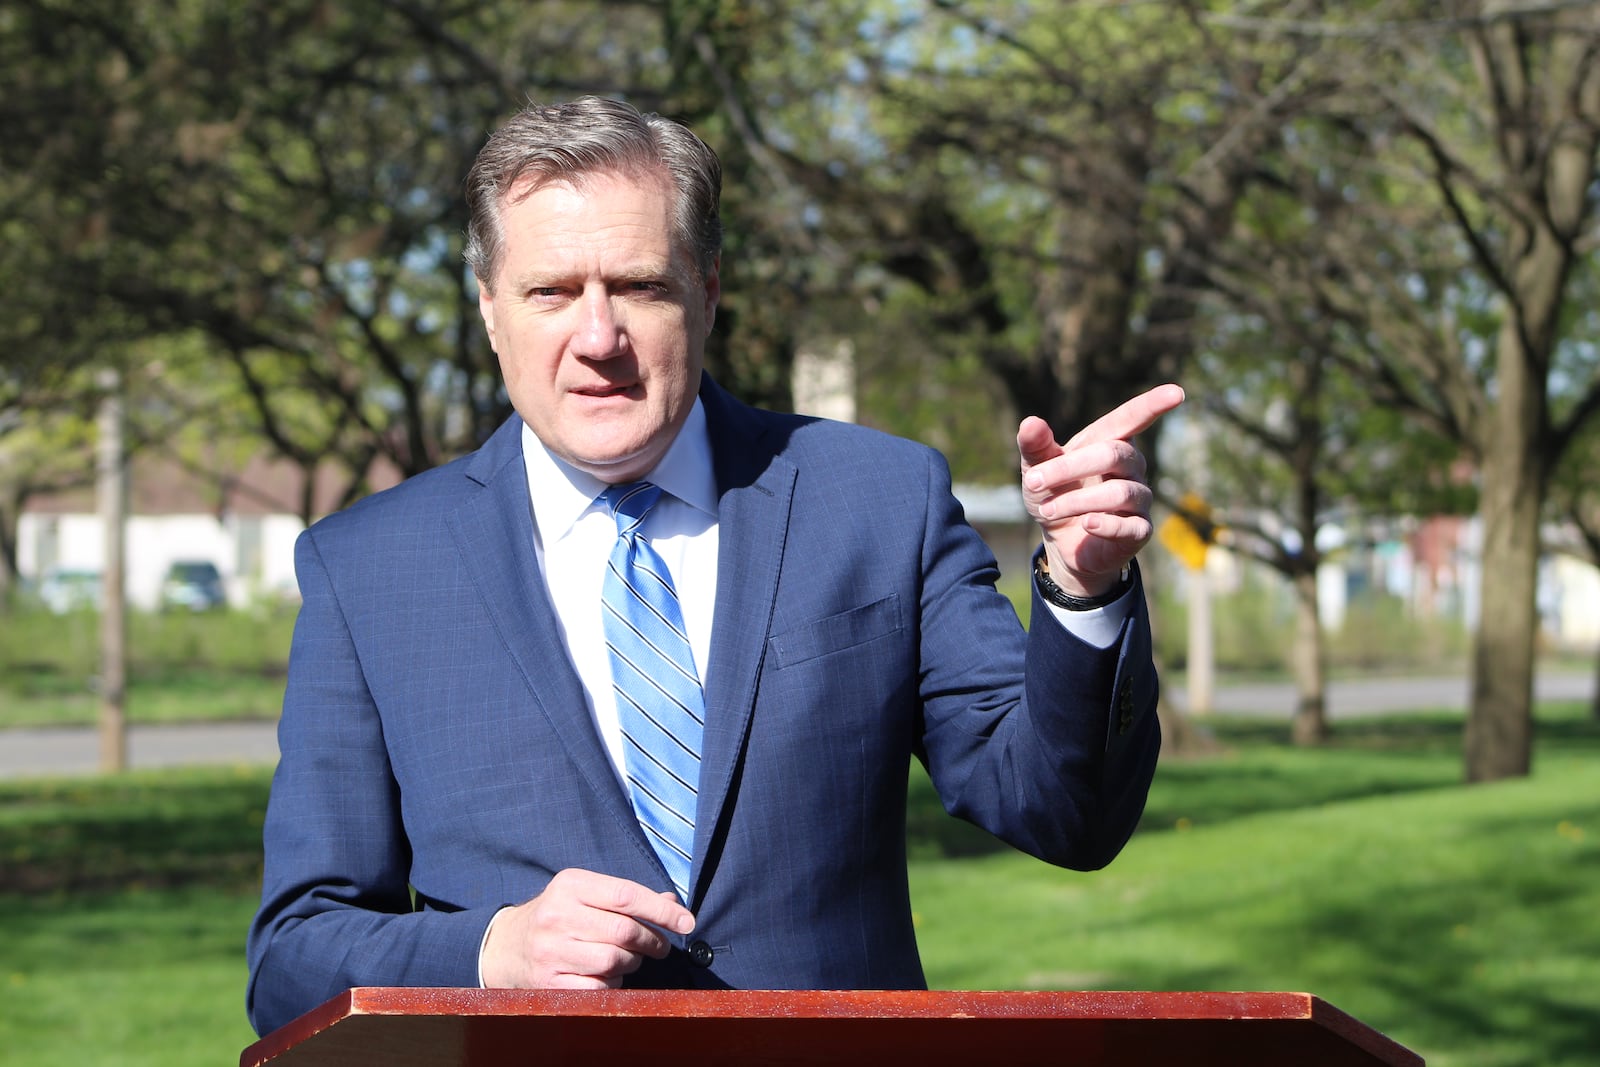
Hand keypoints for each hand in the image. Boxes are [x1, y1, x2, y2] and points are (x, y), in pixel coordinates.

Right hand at [479, 868, 694, 988]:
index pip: (627, 896)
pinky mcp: (549, 982)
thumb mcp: (586, 894)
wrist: (507, 946)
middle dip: (652, 940)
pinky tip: (606, 974)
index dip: (663, 911)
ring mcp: (550, 951)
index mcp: (570, 885)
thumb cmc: (560, 915)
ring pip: (615, 960)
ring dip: (632, 962)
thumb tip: (673, 903)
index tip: (687, 922)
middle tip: (660, 945)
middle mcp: (557, 915)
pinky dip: (613, 982)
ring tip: (626, 956)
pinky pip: (599, 987)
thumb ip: (628, 898)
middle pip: (625, 931)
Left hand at [1017, 384, 1184, 596]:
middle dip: (1069, 467)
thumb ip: (1035, 447)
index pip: (1132, 419)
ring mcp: (1139, 499)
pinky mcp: (1140, 531)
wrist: (1062, 543)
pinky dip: (1106, 525)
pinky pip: (1130, 526)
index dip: (1152, 405)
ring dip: (1076, 501)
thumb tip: (1030, 422)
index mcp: (1109, 443)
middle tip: (1034, 481)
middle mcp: (1131, 467)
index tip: (1176, 392)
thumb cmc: (1055, 495)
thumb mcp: (1037, 470)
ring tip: (1047, 511)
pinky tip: (1087, 524)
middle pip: (1113, 454)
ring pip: (1119, 492)